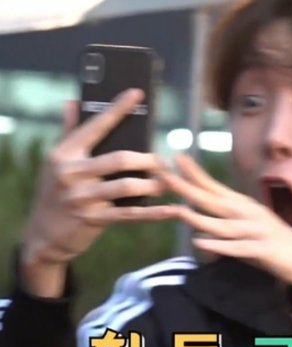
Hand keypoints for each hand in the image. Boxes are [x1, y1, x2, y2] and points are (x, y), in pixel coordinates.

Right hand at [21, 89, 174, 296]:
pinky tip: (172, 209)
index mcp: (64, 153)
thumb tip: (72, 102)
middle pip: (120, 159)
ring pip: (128, 187)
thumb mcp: (57, 161)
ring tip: (170, 183)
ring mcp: (82, 198)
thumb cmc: (56, 190)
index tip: (137, 93)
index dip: (118, 109)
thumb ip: (69, 131)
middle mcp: (70, 173)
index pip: (95, 126)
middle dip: (148, 160)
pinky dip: (154, 212)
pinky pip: (130, 213)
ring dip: (154, 184)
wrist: (43, 233)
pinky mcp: (94, 219)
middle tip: (164, 162)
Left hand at [162, 153, 291, 285]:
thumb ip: (224, 222)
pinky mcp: (263, 250)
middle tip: (164, 175)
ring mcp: (256, 230)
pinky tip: (201, 242)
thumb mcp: (247, 227)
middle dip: (187, 188)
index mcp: (243, 206)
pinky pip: (237, 248)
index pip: (214, 186)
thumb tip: (197, 221)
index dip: (195, 172)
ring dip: (200, 218)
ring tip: (178, 211)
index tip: (175, 156)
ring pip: (223, 224)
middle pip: (213, 200)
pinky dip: (219, 246)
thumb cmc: (273, 242)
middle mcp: (248, 213)